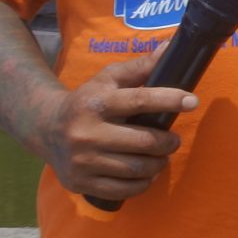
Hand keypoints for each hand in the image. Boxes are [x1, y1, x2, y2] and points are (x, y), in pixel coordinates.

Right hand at [44, 55, 191, 203]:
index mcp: (96, 103)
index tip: (192, 101)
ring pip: (137, 168)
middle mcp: (86, 133)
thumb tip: (169, 47)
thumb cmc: (88, 100)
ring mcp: (82, 161)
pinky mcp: (80, 182)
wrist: (45, 128)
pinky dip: (143, 183)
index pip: (139, 100)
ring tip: (160, 156)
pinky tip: (145, 172)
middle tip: (173, 140)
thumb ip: (140, 67)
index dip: (170, 100)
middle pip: (144, 142)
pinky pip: (124, 189)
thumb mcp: (109, 79)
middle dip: (168, 142)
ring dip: (158, 163)